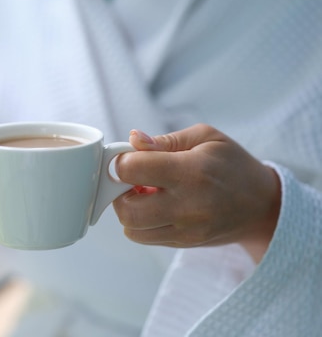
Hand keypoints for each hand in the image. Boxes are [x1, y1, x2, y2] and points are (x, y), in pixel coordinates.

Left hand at [113, 124, 280, 261]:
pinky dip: (142, 223)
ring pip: (131, 229)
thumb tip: (133, 139)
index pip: (132, 170)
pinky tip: (157, 207)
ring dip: (129, 210)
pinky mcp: (184, 244)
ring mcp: (186, 231)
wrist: (262, 205)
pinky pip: (145, 238)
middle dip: (119, 192)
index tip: (129, 157)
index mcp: (191, 172)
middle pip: (126, 209)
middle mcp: (187, 206)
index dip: (122, 161)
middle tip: (133, 180)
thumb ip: (164, 140)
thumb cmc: (232, 164)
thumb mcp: (205, 138)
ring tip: (146, 194)